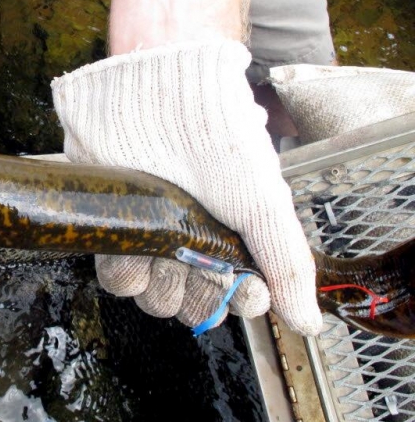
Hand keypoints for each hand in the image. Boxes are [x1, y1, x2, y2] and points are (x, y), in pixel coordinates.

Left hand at [51, 40, 321, 336]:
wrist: (157, 97)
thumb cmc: (217, 142)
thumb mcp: (263, 202)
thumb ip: (286, 263)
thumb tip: (307, 324)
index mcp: (229, 237)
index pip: (235, 297)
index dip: (242, 302)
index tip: (249, 293)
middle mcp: (189, 242)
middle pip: (192, 304)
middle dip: (200, 295)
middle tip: (203, 263)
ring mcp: (149, 237)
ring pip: (154, 298)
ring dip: (163, 286)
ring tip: (168, 249)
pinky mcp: (113, 228)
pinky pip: (117, 279)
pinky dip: (128, 271)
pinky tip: (139, 245)